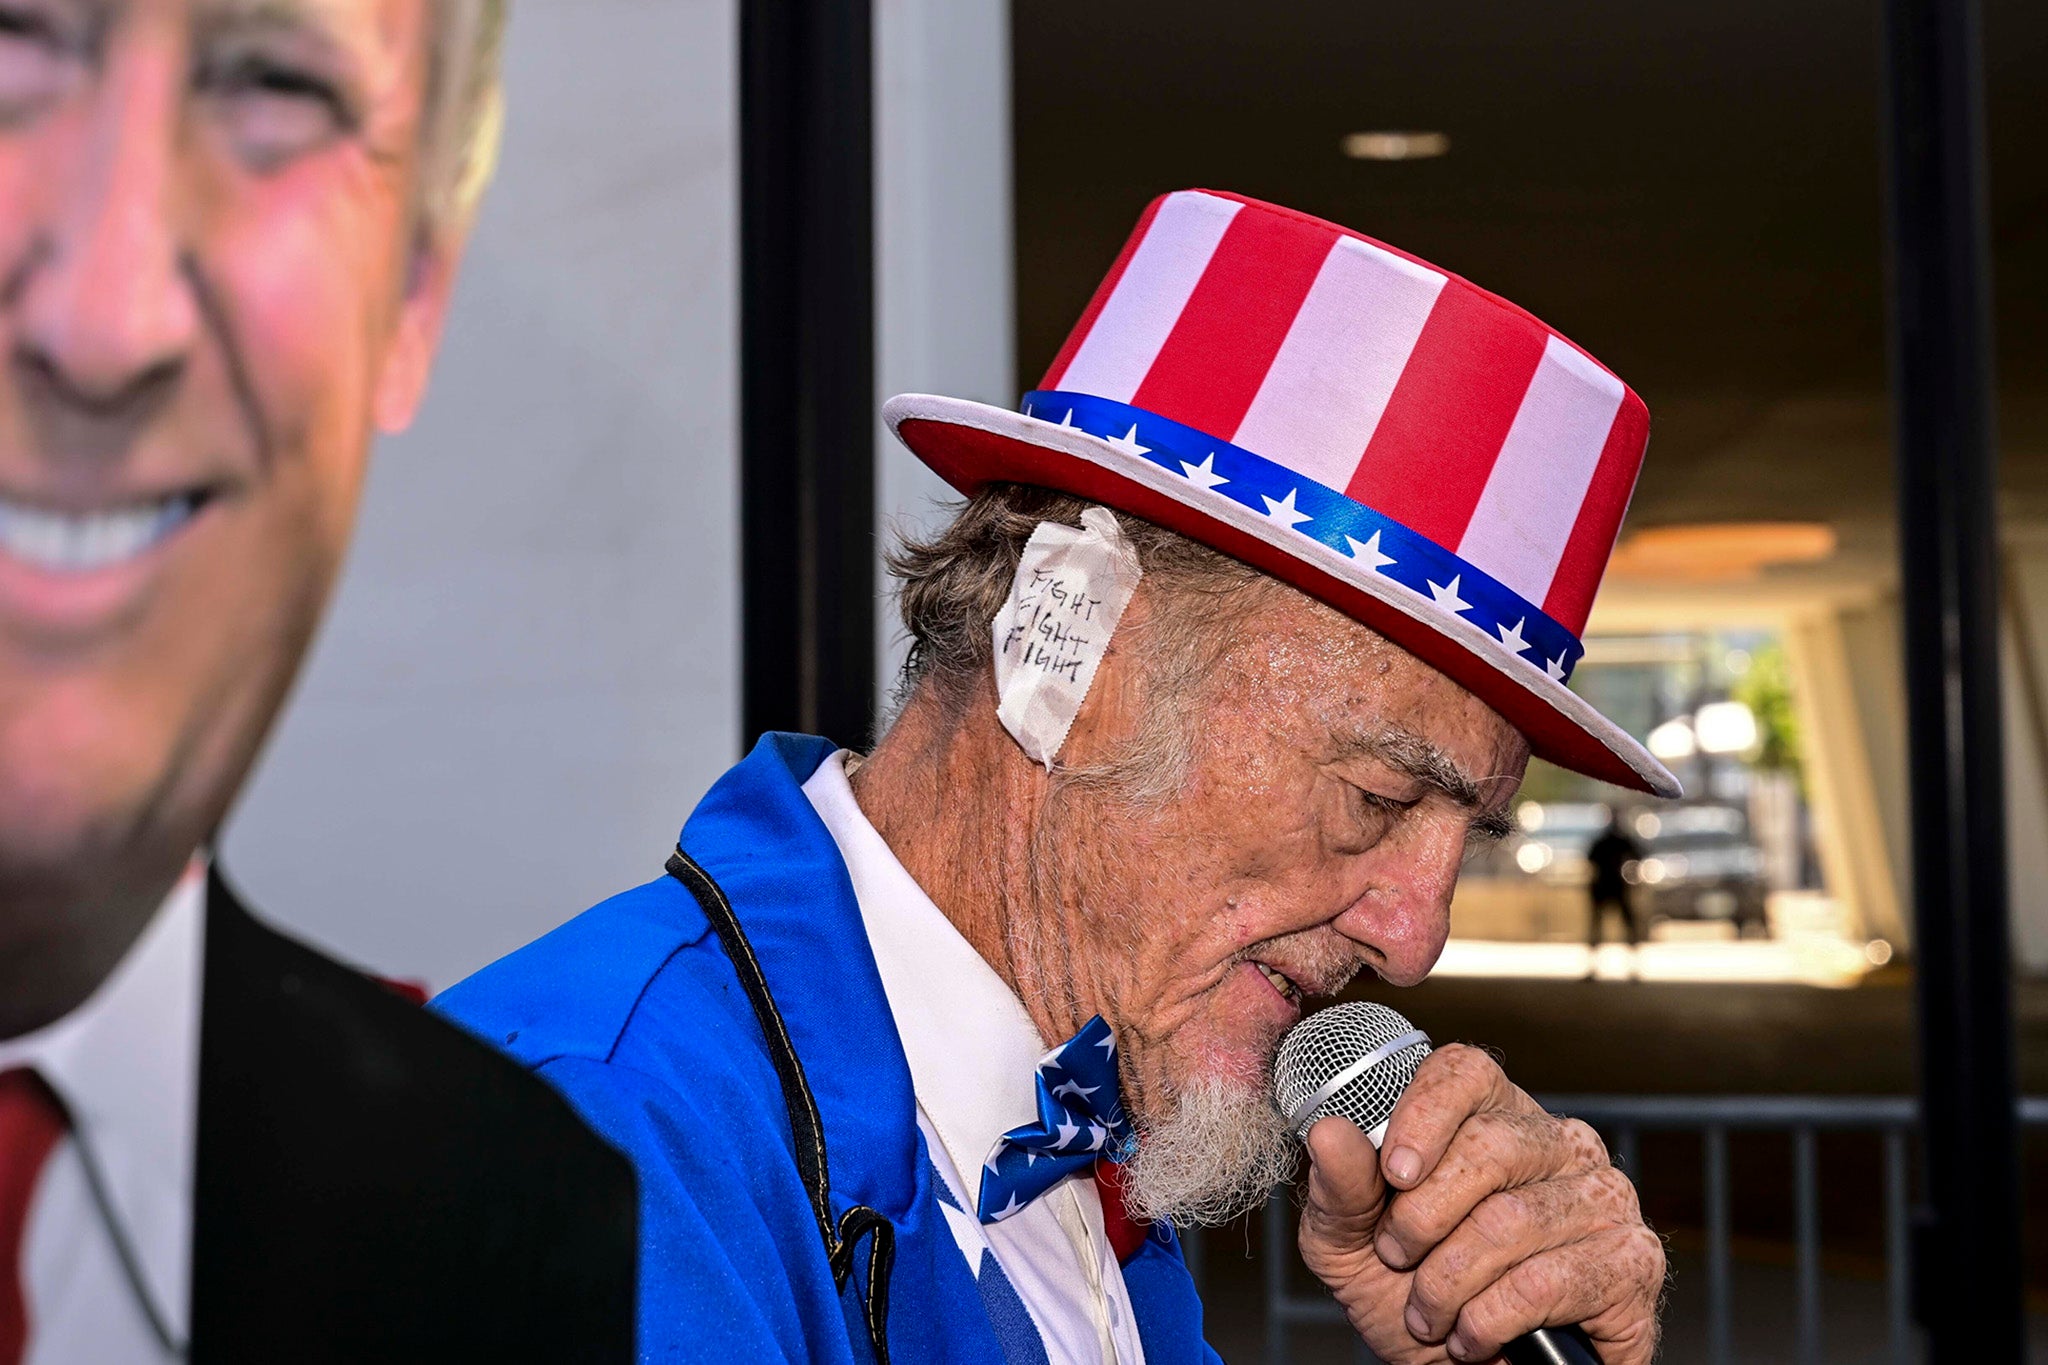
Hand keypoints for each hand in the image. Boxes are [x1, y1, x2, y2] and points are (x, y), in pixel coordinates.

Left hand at [1295, 1044, 1663, 1362]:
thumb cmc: (1409, 1294)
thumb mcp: (1350, 1245)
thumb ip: (1339, 1189)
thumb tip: (1329, 1131)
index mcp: (1492, 1116)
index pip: (1465, 1071)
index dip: (1425, 1113)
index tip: (1394, 1172)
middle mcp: (1558, 1142)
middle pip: (1489, 1146)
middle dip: (1423, 1218)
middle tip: (1399, 1259)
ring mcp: (1604, 1196)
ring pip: (1512, 1220)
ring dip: (1449, 1282)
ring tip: (1430, 1312)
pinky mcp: (1632, 1260)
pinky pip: (1549, 1280)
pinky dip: (1491, 1319)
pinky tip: (1474, 1335)